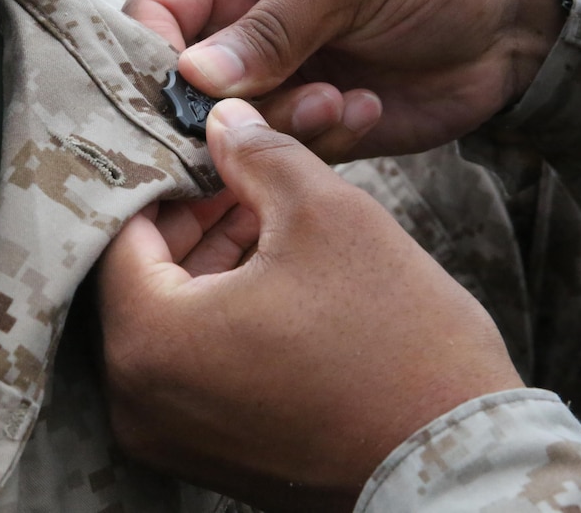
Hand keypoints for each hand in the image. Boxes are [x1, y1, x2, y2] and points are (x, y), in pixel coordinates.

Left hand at [98, 99, 523, 510]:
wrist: (458, 459)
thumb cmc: (394, 339)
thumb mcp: (325, 215)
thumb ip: (258, 155)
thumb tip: (223, 120)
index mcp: (149, 342)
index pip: (121, 234)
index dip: (167, 180)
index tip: (205, 152)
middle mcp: (138, 402)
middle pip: (141, 279)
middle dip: (191, 221)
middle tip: (239, 181)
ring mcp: (171, 437)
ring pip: (168, 322)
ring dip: (208, 265)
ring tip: (265, 220)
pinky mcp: (210, 455)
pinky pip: (192, 367)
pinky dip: (219, 317)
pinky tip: (271, 278)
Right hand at [125, 0, 564, 159]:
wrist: (521, 20)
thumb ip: (268, 26)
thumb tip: (190, 77)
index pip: (157, 10)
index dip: (152, 54)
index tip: (178, 92)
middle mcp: (245, 26)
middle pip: (183, 84)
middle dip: (223, 105)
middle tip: (284, 100)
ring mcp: (278, 79)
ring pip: (231, 127)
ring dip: (282, 123)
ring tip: (340, 98)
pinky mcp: (311, 125)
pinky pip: (282, 152)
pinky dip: (320, 140)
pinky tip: (365, 107)